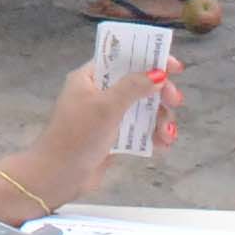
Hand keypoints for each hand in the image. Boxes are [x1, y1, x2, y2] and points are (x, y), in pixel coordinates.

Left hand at [24, 56, 186, 206]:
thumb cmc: (77, 135)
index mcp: (91, 77)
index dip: (150, 58)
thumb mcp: (106, 107)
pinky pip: (139, 130)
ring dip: (160, 118)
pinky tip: (163, 144)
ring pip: (143, 109)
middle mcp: (100, 93)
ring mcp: (107, 117)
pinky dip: (152, 134)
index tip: (175, 67)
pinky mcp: (114, 138)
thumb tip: (158, 73)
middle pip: (138, 84)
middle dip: (160, 93)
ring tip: (167, 134)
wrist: (58, 176)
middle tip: (175, 101)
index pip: (124, 58)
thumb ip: (133, 87)